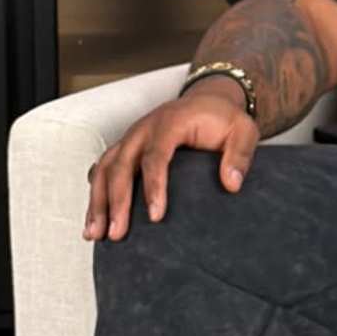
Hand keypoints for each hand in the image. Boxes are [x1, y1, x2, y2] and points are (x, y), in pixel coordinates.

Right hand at [87, 80, 260, 238]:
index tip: (156, 216)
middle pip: (121, 165)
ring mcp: (130, 140)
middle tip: (117, 233)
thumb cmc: (221, 119)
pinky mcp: (125, 150)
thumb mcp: (242, 130)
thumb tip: (231, 184)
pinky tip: (93, 221)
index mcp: (169, 123)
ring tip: (95, 233)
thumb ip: (239, 155)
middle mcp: (143, 130)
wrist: (205, 101)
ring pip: (104, 169)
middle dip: (116, 201)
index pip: (156, 156)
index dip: (153, 187)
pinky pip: (102, 171)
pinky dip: (96, 196)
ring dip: (97, 202)